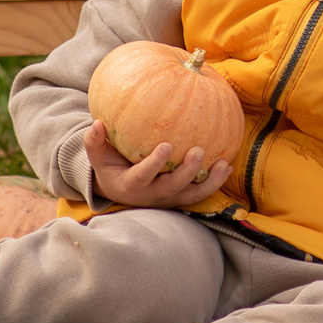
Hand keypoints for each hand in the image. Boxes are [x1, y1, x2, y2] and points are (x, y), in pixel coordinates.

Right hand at [84, 118, 218, 208]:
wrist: (119, 189)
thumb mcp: (98, 157)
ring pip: (190, 195)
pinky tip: (227, 166)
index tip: (167, 145)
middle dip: (186, 172)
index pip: (143, 176)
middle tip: (198, 151)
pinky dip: (215, 183)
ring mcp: (168, 199)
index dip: (155, 164)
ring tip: (223, 164)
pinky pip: (199, 194)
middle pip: (172, 188)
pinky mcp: (179, 198)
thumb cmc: (110, 167)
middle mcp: (151, 195)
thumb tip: (97, 123)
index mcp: (131, 185)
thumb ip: (95, 141)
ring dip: (209, 182)